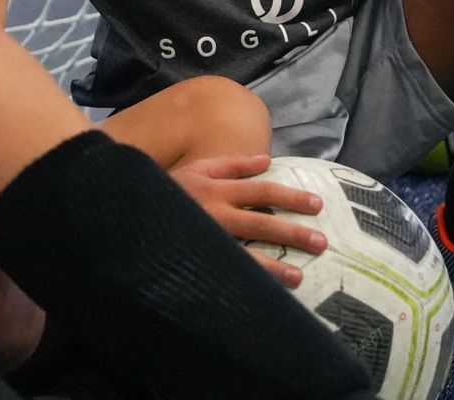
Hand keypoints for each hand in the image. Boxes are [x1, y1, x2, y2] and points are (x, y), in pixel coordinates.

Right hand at [171, 154, 326, 288]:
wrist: (133, 215)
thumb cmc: (167, 190)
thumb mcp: (196, 169)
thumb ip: (231, 164)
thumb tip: (266, 160)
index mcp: (216, 187)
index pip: (261, 190)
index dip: (290, 197)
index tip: (316, 205)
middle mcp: (214, 212)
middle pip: (261, 222)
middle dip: (293, 232)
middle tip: (321, 242)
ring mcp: (206, 238)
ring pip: (246, 254)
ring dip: (275, 267)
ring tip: (299, 276)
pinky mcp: (197, 258)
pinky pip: (227, 272)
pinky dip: (247, 283)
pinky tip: (264, 293)